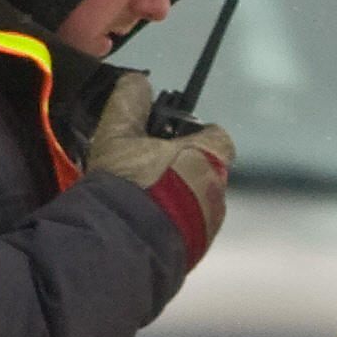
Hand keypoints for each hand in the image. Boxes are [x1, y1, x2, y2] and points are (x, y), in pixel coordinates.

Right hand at [85, 73, 233, 265]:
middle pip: (205, 172)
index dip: (195, 133)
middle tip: (146, 169)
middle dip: (180, 169)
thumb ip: (130, 102)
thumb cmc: (127, 186)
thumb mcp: (118, 134)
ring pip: (196, 205)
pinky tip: (141, 225)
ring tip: (139, 201)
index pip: (218, 136)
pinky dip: (169, 227)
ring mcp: (208, 229)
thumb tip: (138, 82)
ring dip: (175, 200)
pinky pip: (186, 233)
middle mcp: (218, 194)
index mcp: (209, 159)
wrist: (123, 248)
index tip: (170, 136)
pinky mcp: (194, 255)